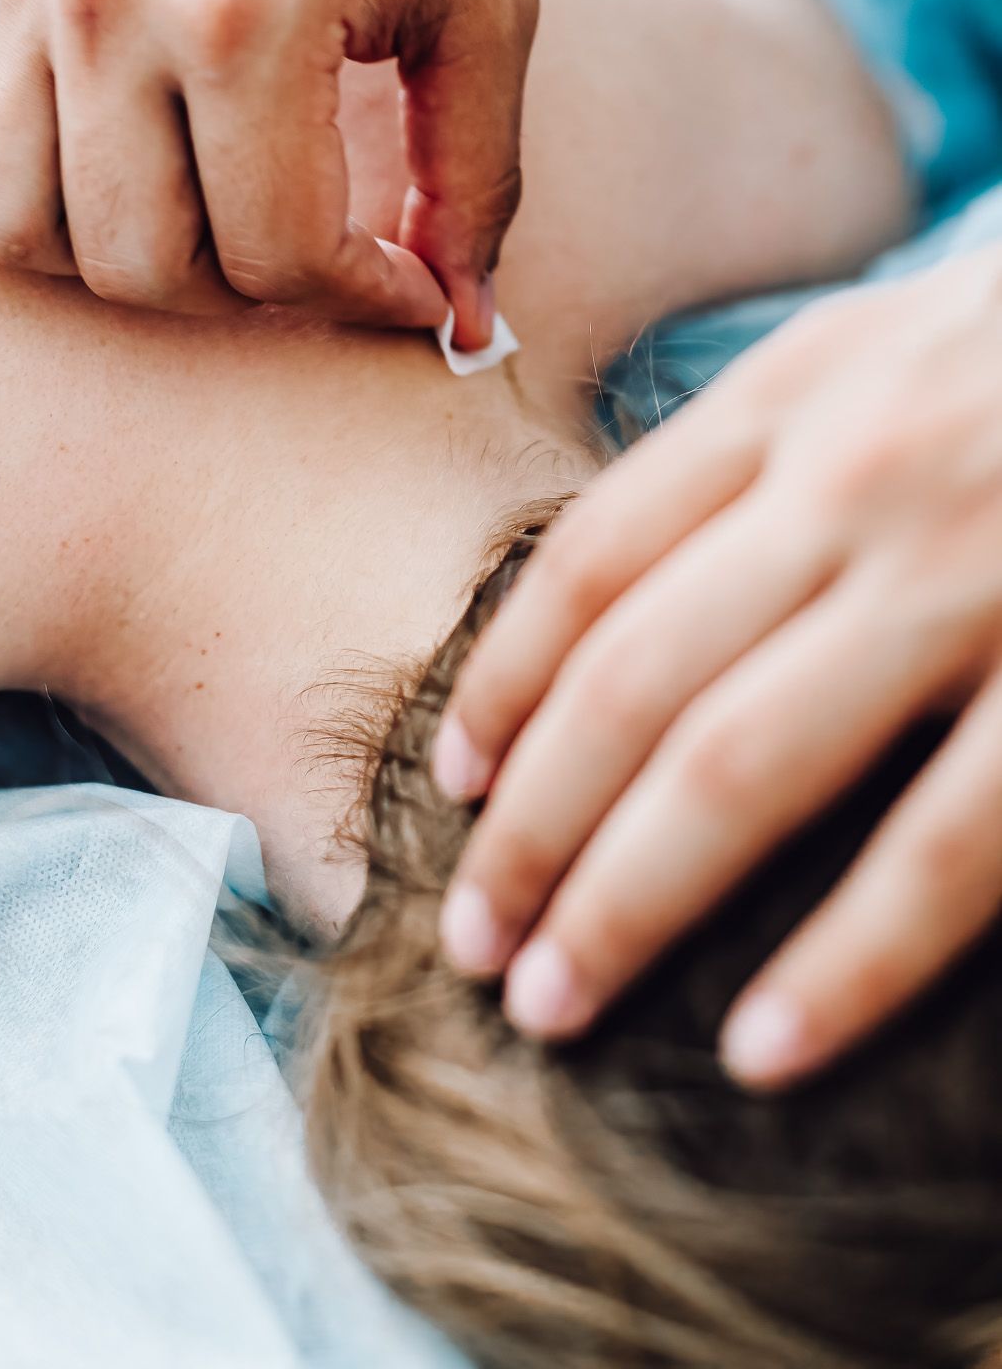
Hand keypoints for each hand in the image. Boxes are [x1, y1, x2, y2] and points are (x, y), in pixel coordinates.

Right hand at [0, 0, 533, 343]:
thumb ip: (476, 171)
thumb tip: (464, 322)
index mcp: (247, 14)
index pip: (275, 257)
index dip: (361, 295)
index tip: (406, 274)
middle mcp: (110, 5)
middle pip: (137, 266)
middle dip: (246, 289)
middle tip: (307, 238)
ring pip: (4, 221)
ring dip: (106, 252)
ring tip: (192, 204)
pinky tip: (61, 136)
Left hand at [434, 244, 1001, 1084]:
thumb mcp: (876, 351)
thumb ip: (752, 453)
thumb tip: (603, 603)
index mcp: (793, 395)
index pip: (590, 560)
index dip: (500, 682)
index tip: (454, 786)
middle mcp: (856, 479)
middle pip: (630, 682)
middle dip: (532, 829)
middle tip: (472, 942)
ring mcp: (969, 580)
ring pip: (742, 767)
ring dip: (626, 900)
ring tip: (550, 1004)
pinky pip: (941, 850)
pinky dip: (843, 963)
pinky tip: (760, 1052)